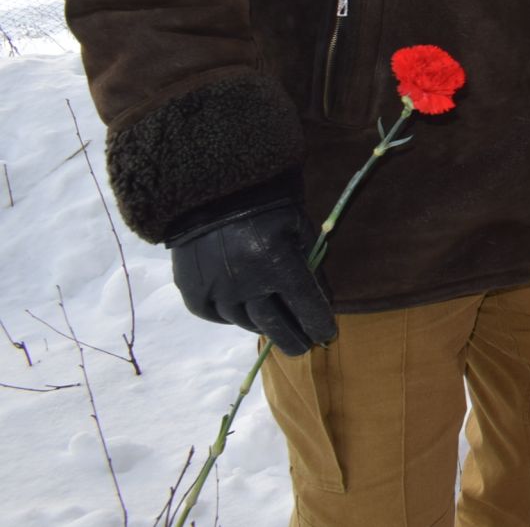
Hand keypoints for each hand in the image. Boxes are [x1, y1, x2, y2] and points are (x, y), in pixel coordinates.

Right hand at [168, 201, 335, 355]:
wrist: (212, 191)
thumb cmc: (267, 206)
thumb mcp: (300, 228)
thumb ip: (312, 266)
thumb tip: (324, 302)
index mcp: (277, 264)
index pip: (306, 308)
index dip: (319, 325)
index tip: (328, 335)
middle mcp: (245, 284)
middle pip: (276, 326)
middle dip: (295, 340)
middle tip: (305, 346)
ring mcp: (216, 292)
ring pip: (247, 323)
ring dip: (265, 326)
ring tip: (277, 326)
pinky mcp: (193, 294)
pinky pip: (218, 316)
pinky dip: (235, 317)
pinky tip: (246, 313)